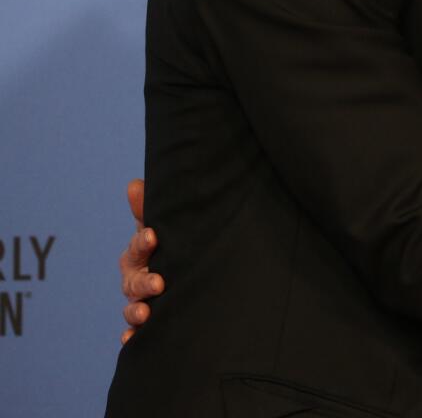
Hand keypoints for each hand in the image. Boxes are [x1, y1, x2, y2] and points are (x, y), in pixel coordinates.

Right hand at [119, 178, 163, 343]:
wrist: (186, 269)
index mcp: (139, 254)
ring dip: (136, 311)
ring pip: (133, 308)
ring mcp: (141, 301)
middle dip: (144, 282)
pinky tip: (132, 340)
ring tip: (146, 313)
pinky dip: (132, 337)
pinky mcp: (147, 323)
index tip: (153, 236)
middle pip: (134, 281)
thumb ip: (146, 209)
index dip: (143, 241)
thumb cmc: (169, 244)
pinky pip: (136, 332)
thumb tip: (134, 184)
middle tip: (159, 282)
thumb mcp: (162, 226)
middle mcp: (136, 279)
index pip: (138, 247)